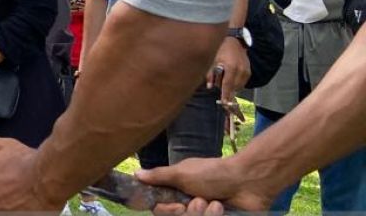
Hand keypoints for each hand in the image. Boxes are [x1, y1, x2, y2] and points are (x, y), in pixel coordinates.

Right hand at [138, 156, 272, 215]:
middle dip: (190, 212)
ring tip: (216, 204)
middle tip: (199, 201)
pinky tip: (222, 208)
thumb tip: (136, 174)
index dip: (166, 211)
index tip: (177, 206)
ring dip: (205, 214)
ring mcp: (203, 214)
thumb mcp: (182, 173)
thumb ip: (159, 177)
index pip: (160, 210)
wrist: (247, 182)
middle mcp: (188, 204)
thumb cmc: (213, 173)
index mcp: (177, 191)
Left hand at [208, 37, 249, 105]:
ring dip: (233, 88)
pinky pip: (243, 82)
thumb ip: (210, 74)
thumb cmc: (220, 50)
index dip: (226, 95)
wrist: (234, 41)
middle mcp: (240, 70)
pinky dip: (237, 84)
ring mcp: (246, 71)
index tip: (224, 103)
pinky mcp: (249, 71)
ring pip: (240, 86)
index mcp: (231, 68)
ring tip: (225, 83)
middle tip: (222, 93)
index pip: (228, 85)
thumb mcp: (212, 60)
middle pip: (235, 88)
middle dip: (228, 92)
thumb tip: (210, 87)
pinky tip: (231, 80)